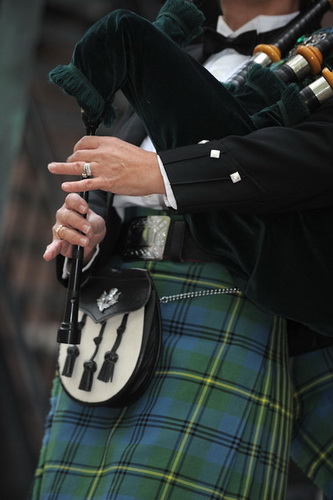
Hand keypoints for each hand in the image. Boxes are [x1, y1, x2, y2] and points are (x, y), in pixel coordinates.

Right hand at [43, 193, 105, 263]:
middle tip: (89, 229)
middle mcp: (63, 215)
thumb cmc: (93, 226)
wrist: (92, 239)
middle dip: (79, 223)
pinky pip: (53, 246)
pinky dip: (50, 251)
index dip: (77, 203)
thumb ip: (94, 223)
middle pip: (67, 215)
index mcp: (72, 206)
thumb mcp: (98, 223)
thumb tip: (88, 230)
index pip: (71, 200)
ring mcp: (59, 229)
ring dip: (75, 237)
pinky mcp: (58, 243)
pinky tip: (48, 255)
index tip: (85, 209)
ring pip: (64, 231)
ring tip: (85, 242)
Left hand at [48, 136, 165, 195]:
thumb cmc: (142, 162)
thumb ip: (110, 150)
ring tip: (52, 168)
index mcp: (108, 142)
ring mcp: (103, 168)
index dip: (77, 147)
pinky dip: (73, 185)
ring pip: (77, 166)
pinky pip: (85, 183)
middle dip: (70, 159)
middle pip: (78, 153)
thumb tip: (101, 154)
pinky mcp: (106, 182)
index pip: (84, 142)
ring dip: (62, 167)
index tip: (76, 153)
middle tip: (67, 165)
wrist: (154, 172)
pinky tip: (64, 186)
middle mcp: (103, 153)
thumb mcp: (124, 148)